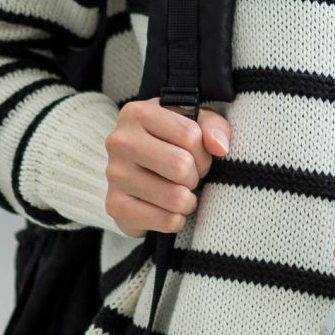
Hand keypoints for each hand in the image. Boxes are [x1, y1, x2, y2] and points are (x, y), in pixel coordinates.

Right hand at [104, 98, 230, 236]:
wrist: (136, 170)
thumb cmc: (171, 141)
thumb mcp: (194, 122)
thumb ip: (213, 127)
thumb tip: (220, 147)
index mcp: (137, 113)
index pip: (189, 134)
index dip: (205, 150)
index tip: (200, 155)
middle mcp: (120, 141)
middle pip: (180, 165)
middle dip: (196, 175)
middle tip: (192, 175)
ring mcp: (114, 175)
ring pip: (174, 196)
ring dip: (188, 199)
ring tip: (182, 192)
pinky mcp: (115, 206)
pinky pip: (164, 221)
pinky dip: (176, 219)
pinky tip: (170, 210)